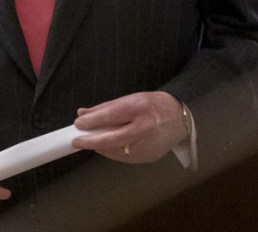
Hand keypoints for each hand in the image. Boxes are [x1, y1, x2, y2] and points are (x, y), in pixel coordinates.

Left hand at [72, 91, 186, 162]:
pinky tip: (106, 148)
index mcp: (139, 108)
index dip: (93, 121)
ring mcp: (150, 144)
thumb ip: (105, 107)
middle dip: (92, 141)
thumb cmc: (153, 105)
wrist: (180, 118)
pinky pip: (127, 158)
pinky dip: (114, 153)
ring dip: (101, 148)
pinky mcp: (151, 156)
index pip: (112, 116)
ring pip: (119, 151)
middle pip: (114, 138)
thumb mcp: (130, 99)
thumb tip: (83, 114)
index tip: (78, 124)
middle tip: (77, 141)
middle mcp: (146, 127)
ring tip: (90, 143)